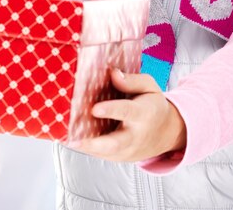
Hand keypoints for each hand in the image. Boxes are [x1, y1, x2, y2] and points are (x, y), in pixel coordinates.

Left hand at [70, 68, 186, 162]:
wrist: (166, 133)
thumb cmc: (153, 105)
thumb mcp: (150, 87)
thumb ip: (132, 80)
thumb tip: (113, 74)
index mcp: (144, 114)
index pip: (127, 111)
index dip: (111, 110)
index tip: (95, 108)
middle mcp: (135, 135)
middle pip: (115, 144)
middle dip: (94, 144)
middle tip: (74, 140)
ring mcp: (127, 151)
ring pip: (103, 153)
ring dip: (84, 146)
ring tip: (65, 138)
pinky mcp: (119, 158)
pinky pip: (100, 155)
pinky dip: (86, 148)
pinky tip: (72, 139)